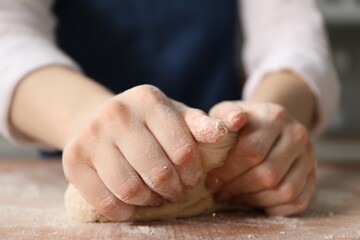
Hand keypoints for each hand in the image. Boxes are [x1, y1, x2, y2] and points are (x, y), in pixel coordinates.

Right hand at [62, 85, 227, 220]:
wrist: (98, 120)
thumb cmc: (148, 124)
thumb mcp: (176, 117)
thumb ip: (203, 124)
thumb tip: (231, 126)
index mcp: (148, 99)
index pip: (183, 150)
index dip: (193, 173)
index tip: (193, 179)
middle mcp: (116, 112)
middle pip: (158, 173)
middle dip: (174, 190)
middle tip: (176, 191)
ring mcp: (90, 135)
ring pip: (131, 190)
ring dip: (150, 202)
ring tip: (156, 196)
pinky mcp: (72, 160)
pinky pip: (105, 201)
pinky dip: (124, 211)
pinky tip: (134, 203)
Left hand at [206, 101, 315, 215]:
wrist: (269, 124)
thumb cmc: (241, 123)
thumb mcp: (227, 112)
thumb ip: (225, 116)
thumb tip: (235, 121)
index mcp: (275, 116)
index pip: (252, 152)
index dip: (228, 172)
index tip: (212, 181)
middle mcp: (297, 134)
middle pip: (268, 174)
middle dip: (239, 188)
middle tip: (220, 193)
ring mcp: (309, 156)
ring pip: (285, 191)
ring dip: (254, 200)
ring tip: (234, 196)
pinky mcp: (313, 175)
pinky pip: (296, 201)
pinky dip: (272, 207)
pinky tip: (253, 200)